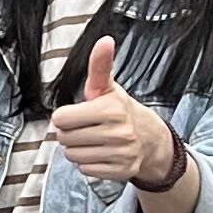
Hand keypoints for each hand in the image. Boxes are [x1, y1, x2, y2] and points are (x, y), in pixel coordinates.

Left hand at [50, 36, 176, 187]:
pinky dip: (89, 164)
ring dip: (78, 149)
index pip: (61, 118)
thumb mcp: (108, 88)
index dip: (65, 116)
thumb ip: (99, 66)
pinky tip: (101, 153)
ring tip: (93, 140)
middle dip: (70, 133)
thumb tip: (105, 40)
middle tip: (86, 128)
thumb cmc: (120, 110)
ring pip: (73, 156)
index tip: (78, 114)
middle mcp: (118, 132)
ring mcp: (121, 153)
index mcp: (110, 109)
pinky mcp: (121, 171)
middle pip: (64, 139)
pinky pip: (85, 171)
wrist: (151, 139)